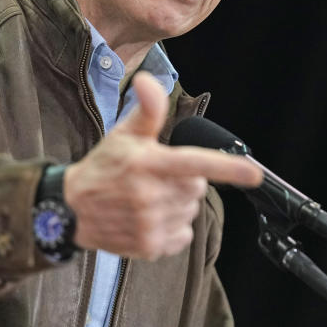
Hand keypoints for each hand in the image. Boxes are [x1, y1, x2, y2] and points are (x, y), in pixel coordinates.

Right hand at [65, 71, 261, 260]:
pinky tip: (149, 218)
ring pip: (190, 211)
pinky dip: (173, 227)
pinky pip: (183, 235)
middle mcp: (151, 196)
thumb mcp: (124, 134)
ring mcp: (150, 224)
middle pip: (197, 188)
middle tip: (158, 177)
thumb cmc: (104, 167)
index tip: (254, 174)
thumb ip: (148, 110)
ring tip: (149, 199)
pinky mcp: (149, 246)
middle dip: (186, 181)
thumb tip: (149, 80)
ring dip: (178, 204)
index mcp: (149, 164)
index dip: (228, 169)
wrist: (71, 209)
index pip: (195, 164)